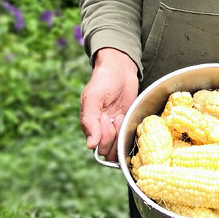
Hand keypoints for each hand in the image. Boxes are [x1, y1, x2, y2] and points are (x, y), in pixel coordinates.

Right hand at [79, 47, 138, 161]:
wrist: (120, 68)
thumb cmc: (102, 81)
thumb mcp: (92, 98)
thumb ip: (89, 121)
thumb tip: (91, 145)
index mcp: (90, 125)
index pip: (98, 145)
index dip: (105, 136)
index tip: (108, 119)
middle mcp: (102, 129)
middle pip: (109, 149)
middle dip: (114, 135)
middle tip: (116, 117)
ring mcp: (115, 127)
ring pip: (119, 146)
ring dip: (122, 133)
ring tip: (121, 116)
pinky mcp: (126, 122)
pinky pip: (128, 136)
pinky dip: (129, 130)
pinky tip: (126, 116)